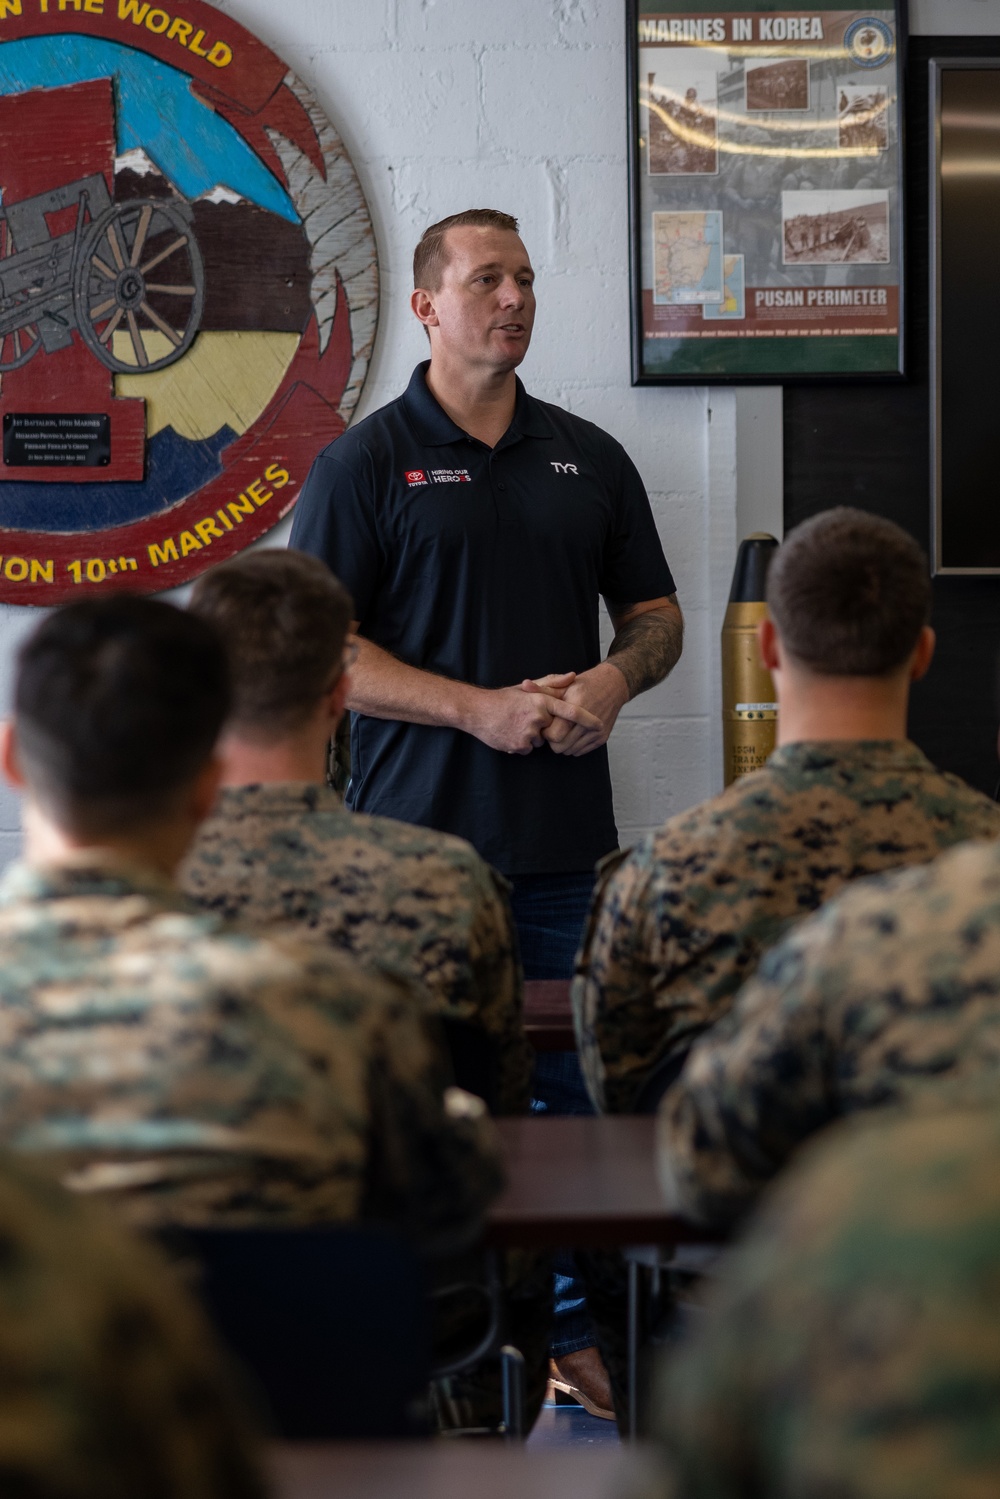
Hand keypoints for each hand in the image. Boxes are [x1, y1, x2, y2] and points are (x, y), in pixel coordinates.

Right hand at [471, 683, 601, 754]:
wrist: (476, 711)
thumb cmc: (503, 699)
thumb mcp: (527, 689)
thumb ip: (552, 683)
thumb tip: (573, 676)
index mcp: (541, 701)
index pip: (570, 711)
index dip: (587, 718)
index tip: (600, 723)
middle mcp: (537, 716)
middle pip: (552, 728)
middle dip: (543, 726)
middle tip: (524, 717)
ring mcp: (528, 732)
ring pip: (540, 740)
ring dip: (531, 735)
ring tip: (514, 724)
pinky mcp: (519, 745)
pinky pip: (528, 748)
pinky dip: (521, 743)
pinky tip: (509, 732)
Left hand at [522, 662, 628, 756]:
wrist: (612, 686)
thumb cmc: (584, 685)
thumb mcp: (563, 685)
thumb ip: (543, 689)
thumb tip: (524, 685)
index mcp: (576, 709)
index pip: (554, 735)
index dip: (546, 732)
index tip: (546, 724)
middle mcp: (588, 723)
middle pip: (560, 747)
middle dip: (553, 740)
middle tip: (554, 728)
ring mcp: (597, 732)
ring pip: (569, 751)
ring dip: (563, 744)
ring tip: (563, 730)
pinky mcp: (602, 738)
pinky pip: (580, 752)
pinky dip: (573, 746)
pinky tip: (573, 734)